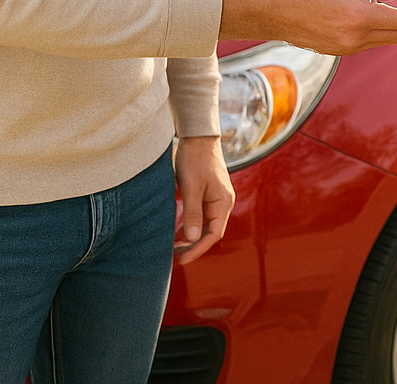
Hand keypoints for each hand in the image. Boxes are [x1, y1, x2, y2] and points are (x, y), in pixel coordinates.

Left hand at [174, 136, 234, 264]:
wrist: (198, 135)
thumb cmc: (195, 159)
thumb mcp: (191, 187)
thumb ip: (192, 213)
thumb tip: (192, 239)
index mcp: (223, 202)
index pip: (213, 234)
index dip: (198, 249)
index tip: (182, 260)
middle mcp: (223, 202)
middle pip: (210, 232)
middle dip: (193, 246)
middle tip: (174, 257)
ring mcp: (216, 197)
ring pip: (205, 224)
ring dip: (191, 237)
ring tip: (174, 248)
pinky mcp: (208, 193)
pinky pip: (201, 215)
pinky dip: (191, 225)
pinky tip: (178, 231)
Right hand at [220, 0, 396, 54]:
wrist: (270, 11)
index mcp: (358, 18)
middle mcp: (354, 38)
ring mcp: (346, 48)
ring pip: (384, 39)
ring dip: (395, 23)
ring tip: (388, 0)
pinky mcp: (337, 51)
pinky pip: (368, 41)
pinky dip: (378, 28)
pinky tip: (368, 11)